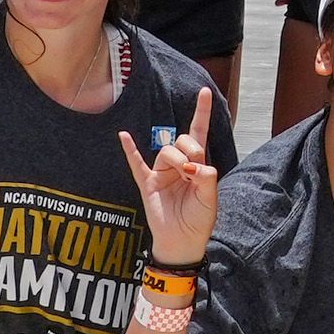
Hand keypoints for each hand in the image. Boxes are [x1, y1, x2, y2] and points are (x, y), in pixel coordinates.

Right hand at [123, 92, 223, 265]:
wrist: (182, 242)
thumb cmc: (199, 219)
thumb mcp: (210, 197)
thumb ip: (206, 177)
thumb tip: (193, 165)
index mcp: (197, 165)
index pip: (199, 133)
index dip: (201, 113)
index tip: (203, 92)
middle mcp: (179, 165)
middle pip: (183, 140)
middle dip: (191, 149)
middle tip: (194, 169)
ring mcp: (162, 173)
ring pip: (166, 151)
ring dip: (176, 159)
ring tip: (183, 176)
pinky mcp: (147, 183)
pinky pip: (136, 163)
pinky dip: (129, 150)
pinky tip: (123, 136)